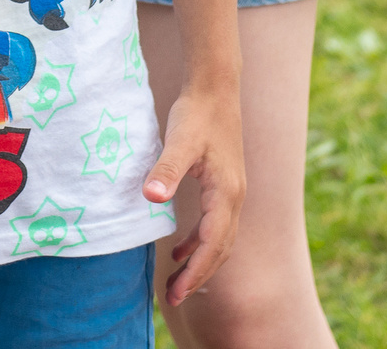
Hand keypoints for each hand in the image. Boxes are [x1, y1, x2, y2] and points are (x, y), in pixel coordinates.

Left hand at [143, 83, 246, 305]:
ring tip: (178, 283)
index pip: (212, 244)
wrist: (215, 88)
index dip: (195, 271)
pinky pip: (216, 225)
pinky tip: (181, 249)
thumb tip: (152, 197)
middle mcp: (234, 198)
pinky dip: (200, 242)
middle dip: (198, 276)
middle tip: (174, 298)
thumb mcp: (179, 141)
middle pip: (220, 249)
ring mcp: (232, 193)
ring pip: (220, 240)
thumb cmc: (196, 114)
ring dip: (201, 263)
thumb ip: (166, 169)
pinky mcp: (224, 186)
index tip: (175, 292)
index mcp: (226, 193)